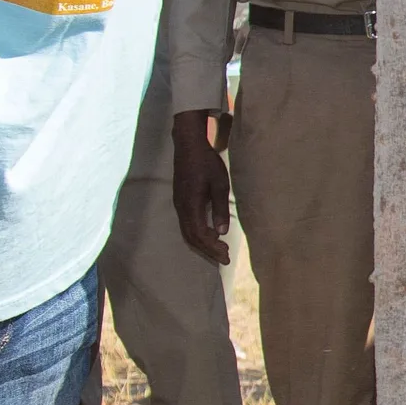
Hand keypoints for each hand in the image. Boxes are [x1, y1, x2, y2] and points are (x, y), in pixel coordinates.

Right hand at [171, 110, 231, 266]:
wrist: (188, 146)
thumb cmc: (207, 163)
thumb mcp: (220, 184)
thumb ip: (220, 208)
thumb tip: (221, 232)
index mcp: (190, 205)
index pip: (199, 234)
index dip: (212, 248)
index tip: (227, 257)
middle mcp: (181, 208)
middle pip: (191, 237)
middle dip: (208, 250)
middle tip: (225, 259)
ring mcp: (179, 205)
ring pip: (187, 232)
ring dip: (203, 243)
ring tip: (220, 250)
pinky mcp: (180, 201)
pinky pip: (187, 224)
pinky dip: (198, 234)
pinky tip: (211, 234)